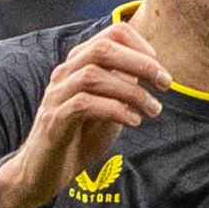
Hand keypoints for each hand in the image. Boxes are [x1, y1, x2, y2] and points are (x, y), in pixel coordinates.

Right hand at [0, 21, 165, 207]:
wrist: (43, 173)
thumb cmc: (79, 139)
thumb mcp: (109, 108)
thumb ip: (124, 88)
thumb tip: (151, 71)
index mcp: (79, 65)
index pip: (110, 34)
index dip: (140, 45)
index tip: (160, 66)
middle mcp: (65, 74)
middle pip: (102, 48)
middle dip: (140, 63)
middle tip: (165, 83)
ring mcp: (56, 95)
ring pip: (93, 75)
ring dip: (132, 91)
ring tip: (153, 110)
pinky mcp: (54, 120)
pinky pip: (83, 104)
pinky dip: (114, 110)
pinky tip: (133, 121)